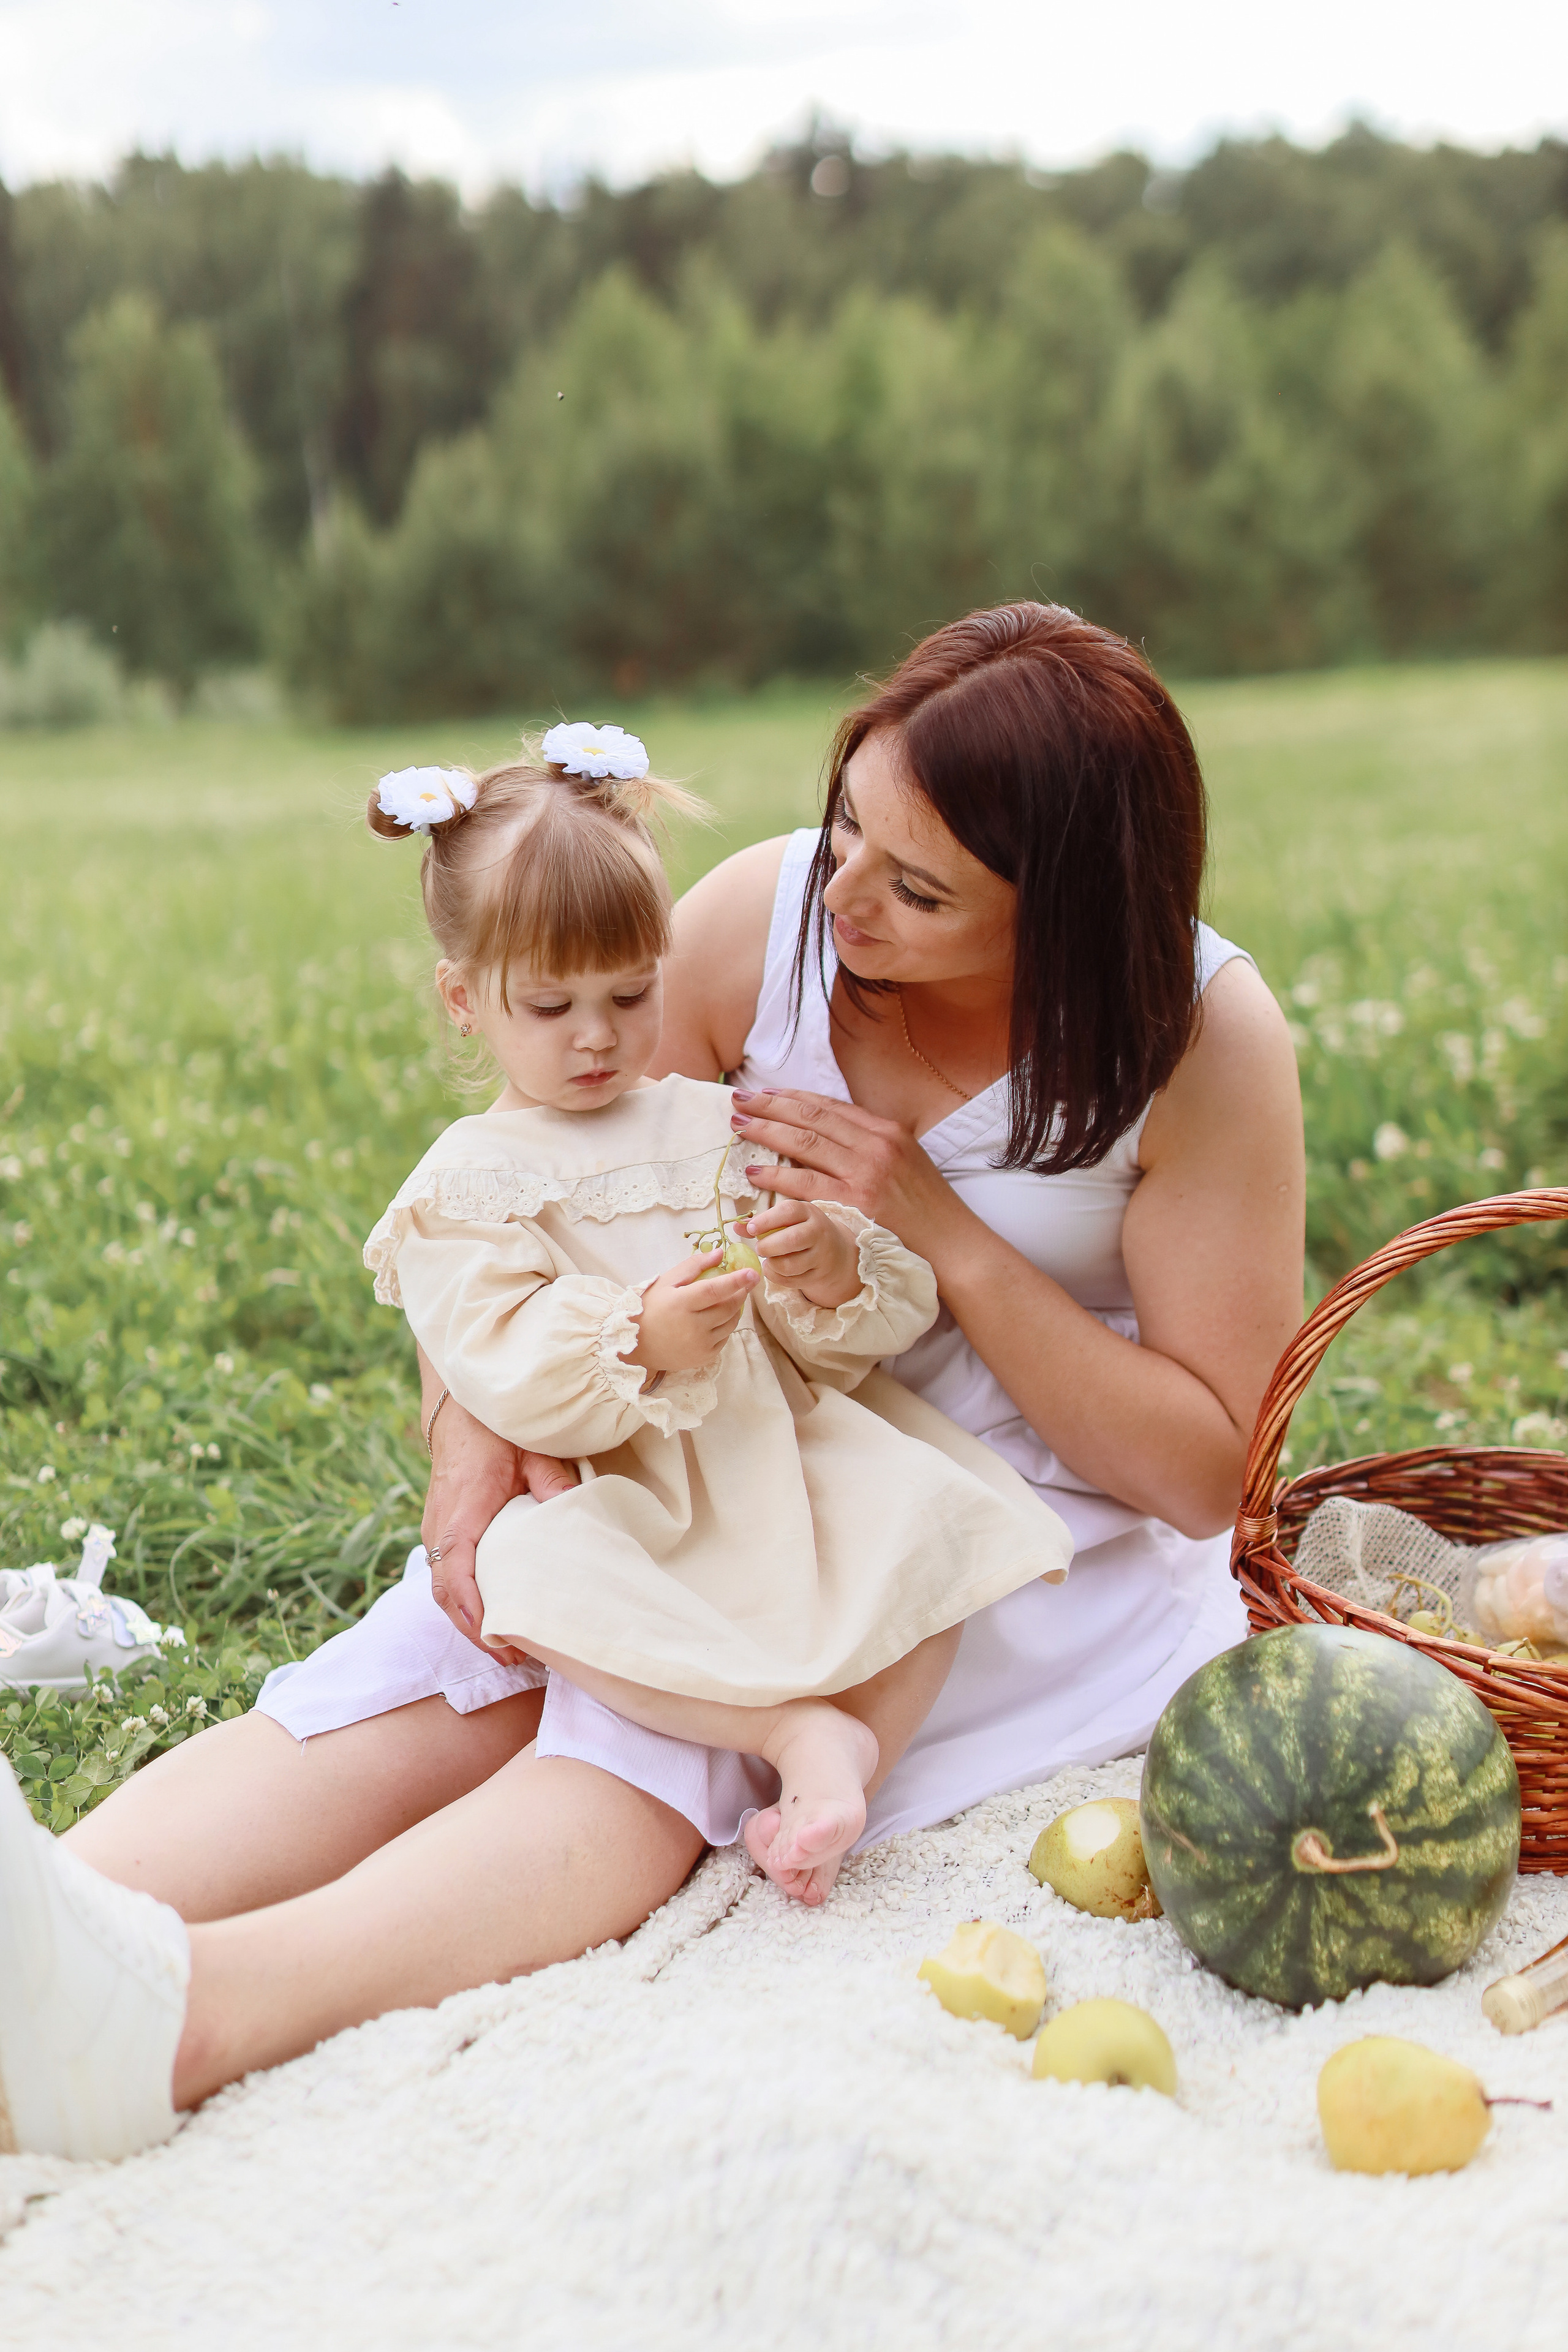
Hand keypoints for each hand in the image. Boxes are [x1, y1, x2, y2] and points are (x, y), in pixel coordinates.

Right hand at [422, 1391, 578, 1658]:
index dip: (471, 1608)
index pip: (455, 1569)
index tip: (495, 1636)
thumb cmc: (494, 1431)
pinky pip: (445, 1576)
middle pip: (445, 1592)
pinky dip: (464, 1602)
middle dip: (474, 1629)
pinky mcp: (441, 1531)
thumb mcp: (529, 1451)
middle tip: (512, 1659)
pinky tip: (490, 1617)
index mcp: (461, 1511)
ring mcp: (436, 1530)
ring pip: (442, 1589)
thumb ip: (551, 1480)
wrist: (459, 1412)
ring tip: (505, 1649)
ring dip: (468, 1621)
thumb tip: (573, 1506)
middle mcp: (440, 1526)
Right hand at [628, 1250, 757, 1373]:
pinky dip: (727, 1325)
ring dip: (736, 1308)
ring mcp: (700, 1345)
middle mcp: (693, 1327)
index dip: (736, 1281)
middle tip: (746, 1282)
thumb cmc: (650, 1307)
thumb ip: (694, 1265)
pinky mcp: (704, 1357)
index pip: (715, 1290)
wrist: (636, 1344)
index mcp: (681, 1304)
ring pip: (731, 1323)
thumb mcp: (667, 1281)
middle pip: (728, 1307)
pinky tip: (719, 1317)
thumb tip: (720, 1254)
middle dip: (741, 1292)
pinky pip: (725, 1337)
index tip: (752, 1272)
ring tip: (731, 1297)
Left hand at [730, 1089, 955, 1266]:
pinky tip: (756, 1172)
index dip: (793, 1098)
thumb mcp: (908, 1161)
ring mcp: (865, 1174)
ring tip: (739, 1128)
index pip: (830, 1107)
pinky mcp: (855, 1204)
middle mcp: (875, 1146)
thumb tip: (834, 1133)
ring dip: (766, 1133)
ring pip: (804, 1145)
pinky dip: (777, 1176)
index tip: (765, 1094)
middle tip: (740, 1101)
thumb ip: (873, 1144)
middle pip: (811, 1119)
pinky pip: (805, 1184)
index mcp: (887, 1131)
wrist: (952, 1245)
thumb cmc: (928, 1209)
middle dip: (770, 1107)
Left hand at [739, 1199, 860, 1307]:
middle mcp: (818, 1232)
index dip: (767, 1220)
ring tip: (769, 1260)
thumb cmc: (803, 1231)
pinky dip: (777, 1277)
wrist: (836, 1252)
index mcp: (808, 1212)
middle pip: (792, 1240)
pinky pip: (792, 1280)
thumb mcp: (788, 1220)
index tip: (751, 1229)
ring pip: (791, 1264)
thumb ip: (763, 1222)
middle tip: (759, 1249)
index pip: (789, 1211)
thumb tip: (736, 1226)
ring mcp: (821, 1255)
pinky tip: (775, 1270)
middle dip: (769, 1246)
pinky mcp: (819, 1275)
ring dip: (772, 1264)